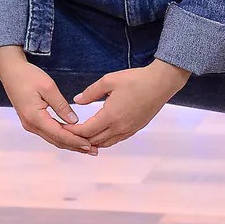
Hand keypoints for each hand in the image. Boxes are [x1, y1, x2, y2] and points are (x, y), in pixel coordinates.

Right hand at [0, 46, 98, 155]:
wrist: (10, 71)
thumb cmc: (28, 76)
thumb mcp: (48, 87)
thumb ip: (61, 105)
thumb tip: (74, 121)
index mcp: (35, 117)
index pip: (59, 134)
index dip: (75, 141)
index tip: (90, 145)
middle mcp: (31, 125)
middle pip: (56, 141)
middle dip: (75, 146)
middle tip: (93, 151)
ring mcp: (30, 124)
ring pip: (53, 139)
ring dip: (69, 144)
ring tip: (86, 147)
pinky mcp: (31, 121)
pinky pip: (49, 133)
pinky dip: (62, 137)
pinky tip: (72, 138)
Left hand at [66, 61, 190, 148]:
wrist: (161, 83)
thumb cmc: (135, 80)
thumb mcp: (109, 81)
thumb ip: (91, 92)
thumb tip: (77, 100)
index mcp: (111, 116)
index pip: (86, 130)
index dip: (73, 131)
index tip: (63, 128)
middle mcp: (119, 127)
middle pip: (94, 140)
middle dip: (79, 139)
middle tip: (68, 134)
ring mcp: (128, 130)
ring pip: (106, 143)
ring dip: (92, 142)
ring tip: (81, 137)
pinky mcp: (135, 129)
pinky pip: (116, 140)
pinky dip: (105, 140)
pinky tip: (99, 135)